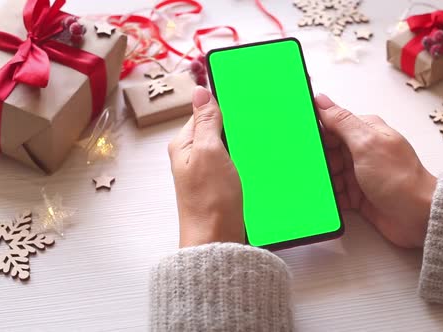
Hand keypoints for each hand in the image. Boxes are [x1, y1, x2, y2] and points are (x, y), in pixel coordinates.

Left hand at [168, 86, 244, 247]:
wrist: (216, 242)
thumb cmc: (210, 201)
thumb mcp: (209, 152)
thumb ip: (206, 121)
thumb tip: (200, 91)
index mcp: (184, 144)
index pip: (204, 112)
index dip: (224, 107)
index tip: (244, 102)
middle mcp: (192, 156)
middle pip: (217, 128)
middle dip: (236, 126)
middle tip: (255, 126)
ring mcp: (206, 171)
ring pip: (228, 146)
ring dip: (243, 144)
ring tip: (257, 145)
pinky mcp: (219, 185)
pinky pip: (234, 163)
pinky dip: (245, 160)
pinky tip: (255, 162)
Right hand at [316, 94, 436, 247]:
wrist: (418, 216)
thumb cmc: (399, 178)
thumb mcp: (366, 143)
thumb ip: (342, 121)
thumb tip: (322, 100)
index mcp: (365, 132)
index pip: (332, 125)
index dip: (316, 133)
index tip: (302, 141)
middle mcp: (362, 151)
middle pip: (328, 151)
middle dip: (318, 161)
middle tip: (312, 169)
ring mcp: (361, 173)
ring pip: (330, 173)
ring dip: (323, 180)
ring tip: (320, 187)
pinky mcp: (359, 195)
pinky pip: (336, 193)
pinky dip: (330, 196)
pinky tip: (326, 200)